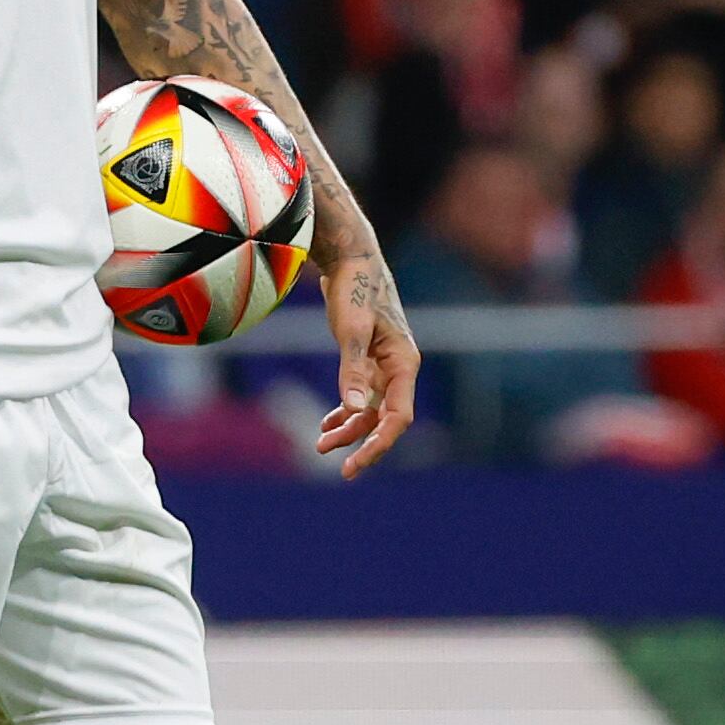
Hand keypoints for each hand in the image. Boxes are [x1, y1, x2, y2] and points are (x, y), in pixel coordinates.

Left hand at [316, 254, 418, 478]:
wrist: (351, 258)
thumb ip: (352, 370)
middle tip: (337, 465)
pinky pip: (361, 397)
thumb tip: (353, 410)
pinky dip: (345, 412)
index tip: (355, 462)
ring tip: (321, 445)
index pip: (398, 416)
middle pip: (385, 419)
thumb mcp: (350, 329)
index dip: (379, 443)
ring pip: (371, 410)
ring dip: (349, 429)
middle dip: (361, 442)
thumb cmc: (354, 288)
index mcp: (404, 363)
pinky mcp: (369, 360)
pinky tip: (327, 425)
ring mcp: (384, 366)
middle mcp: (399, 368)